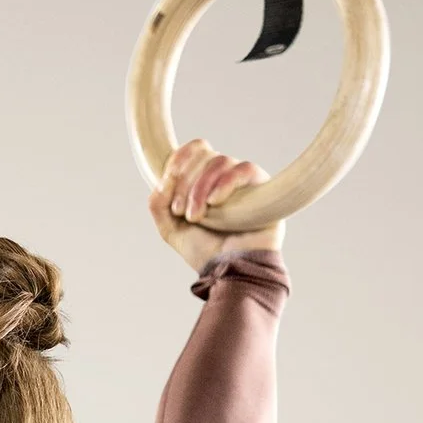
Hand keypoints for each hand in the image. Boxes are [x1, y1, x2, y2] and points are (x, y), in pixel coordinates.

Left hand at [148, 137, 283, 270]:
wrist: (230, 272)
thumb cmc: (205, 252)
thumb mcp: (170, 229)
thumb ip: (158, 203)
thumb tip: (164, 179)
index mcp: (206, 180)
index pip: (196, 150)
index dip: (180, 157)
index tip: (169, 177)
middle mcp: (226, 177)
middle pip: (206, 155)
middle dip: (186, 182)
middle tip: (180, 211)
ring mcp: (245, 182)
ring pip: (221, 161)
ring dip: (201, 187)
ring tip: (196, 216)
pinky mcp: (264, 189)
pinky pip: (246, 170)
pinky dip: (226, 182)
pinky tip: (215, 202)